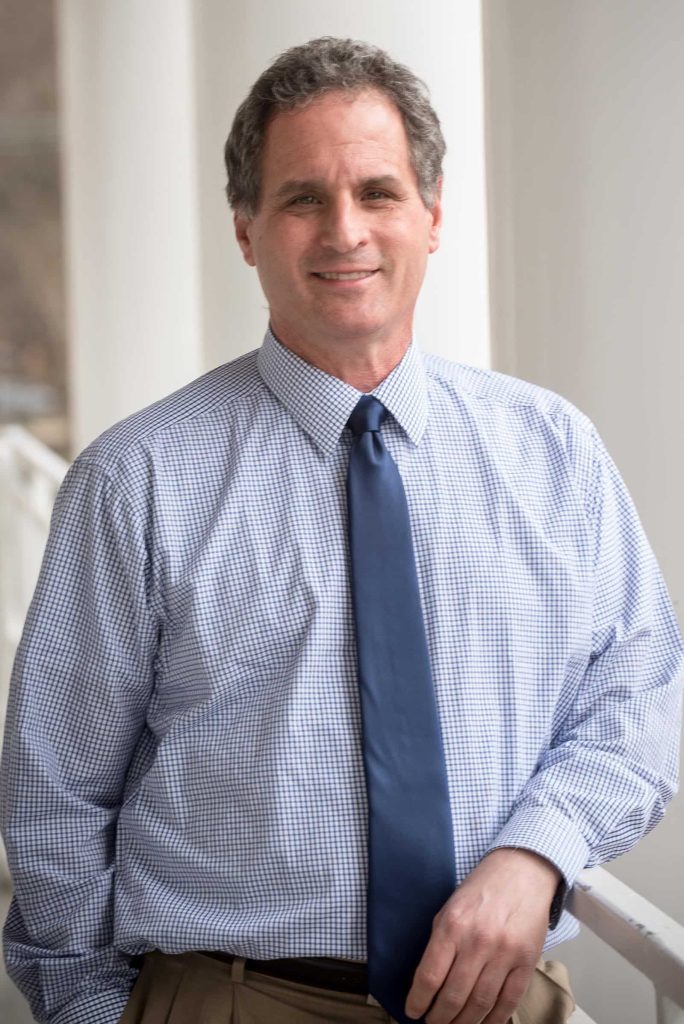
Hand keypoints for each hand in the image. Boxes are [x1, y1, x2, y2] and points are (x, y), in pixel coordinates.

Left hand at [404, 848, 560, 1023]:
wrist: (522, 871)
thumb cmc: (482, 890)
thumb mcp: (450, 908)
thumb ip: (440, 943)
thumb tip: (427, 982)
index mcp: (453, 925)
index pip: (430, 976)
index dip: (418, 1001)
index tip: (413, 1012)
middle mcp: (478, 941)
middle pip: (454, 996)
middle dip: (439, 1018)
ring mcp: (504, 953)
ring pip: (480, 1004)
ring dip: (464, 1023)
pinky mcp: (527, 961)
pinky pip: (509, 1001)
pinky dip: (494, 1020)